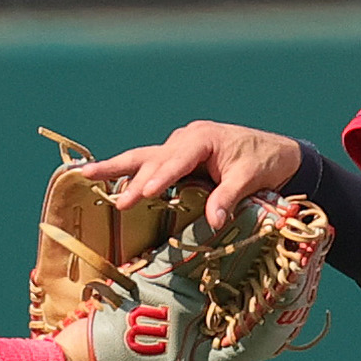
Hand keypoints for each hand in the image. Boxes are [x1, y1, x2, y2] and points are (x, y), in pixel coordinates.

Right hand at [77, 122, 303, 232]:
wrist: (276, 153)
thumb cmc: (264, 161)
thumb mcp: (250, 178)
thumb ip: (229, 197)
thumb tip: (214, 221)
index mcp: (202, 139)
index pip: (176, 160)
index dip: (160, 177)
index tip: (145, 193)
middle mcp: (185, 140)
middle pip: (150, 158)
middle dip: (127, 176)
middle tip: (108, 194)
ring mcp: (178, 149)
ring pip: (143, 159)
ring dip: (115, 169)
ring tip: (85, 175)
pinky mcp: (177, 160)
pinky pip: (150, 166)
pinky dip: (128, 174)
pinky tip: (107, 183)